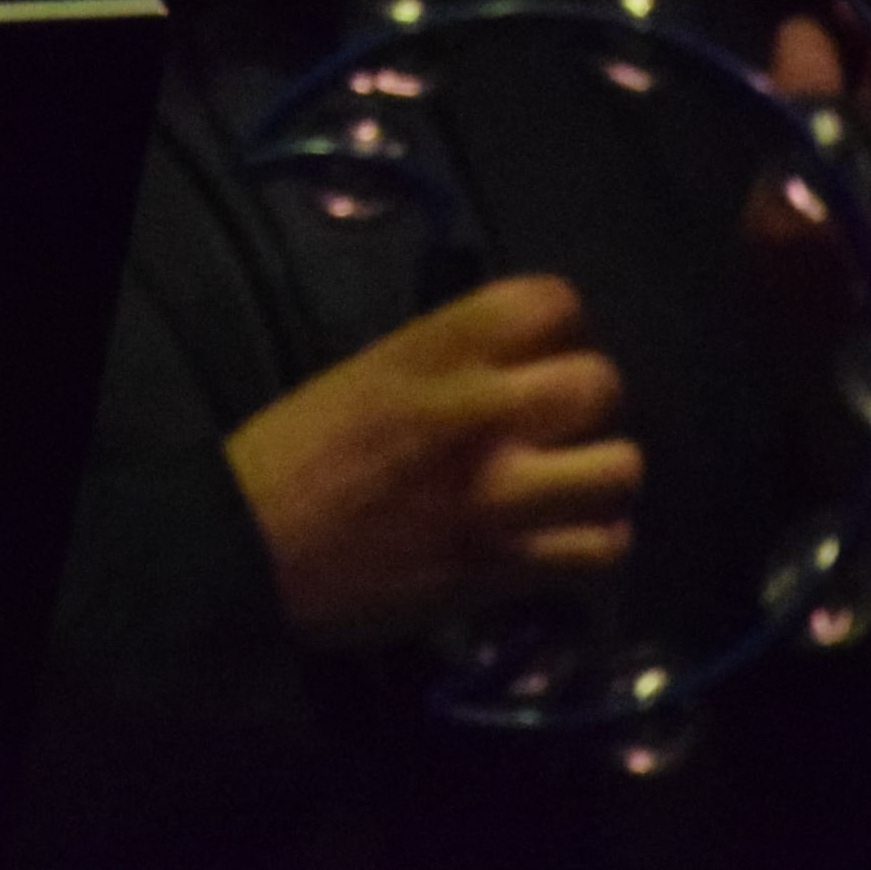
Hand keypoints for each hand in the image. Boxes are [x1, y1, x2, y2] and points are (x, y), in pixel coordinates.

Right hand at [225, 273, 642, 652]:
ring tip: (573, 485)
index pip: (551, 303)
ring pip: (620, 468)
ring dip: (602, 475)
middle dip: (586, 403)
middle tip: (557, 425)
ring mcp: (501, 495)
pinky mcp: (505, 567)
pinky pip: (602, 550)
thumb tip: (514, 366)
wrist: (250, 548)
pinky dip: (596, 543)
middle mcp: (481, 413)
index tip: (543, 350)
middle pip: (600, 384)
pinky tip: (568, 538)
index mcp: (435, 351)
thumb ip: (448, 363)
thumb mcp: (368, 372)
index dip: (561, 325)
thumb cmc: (294, 453)